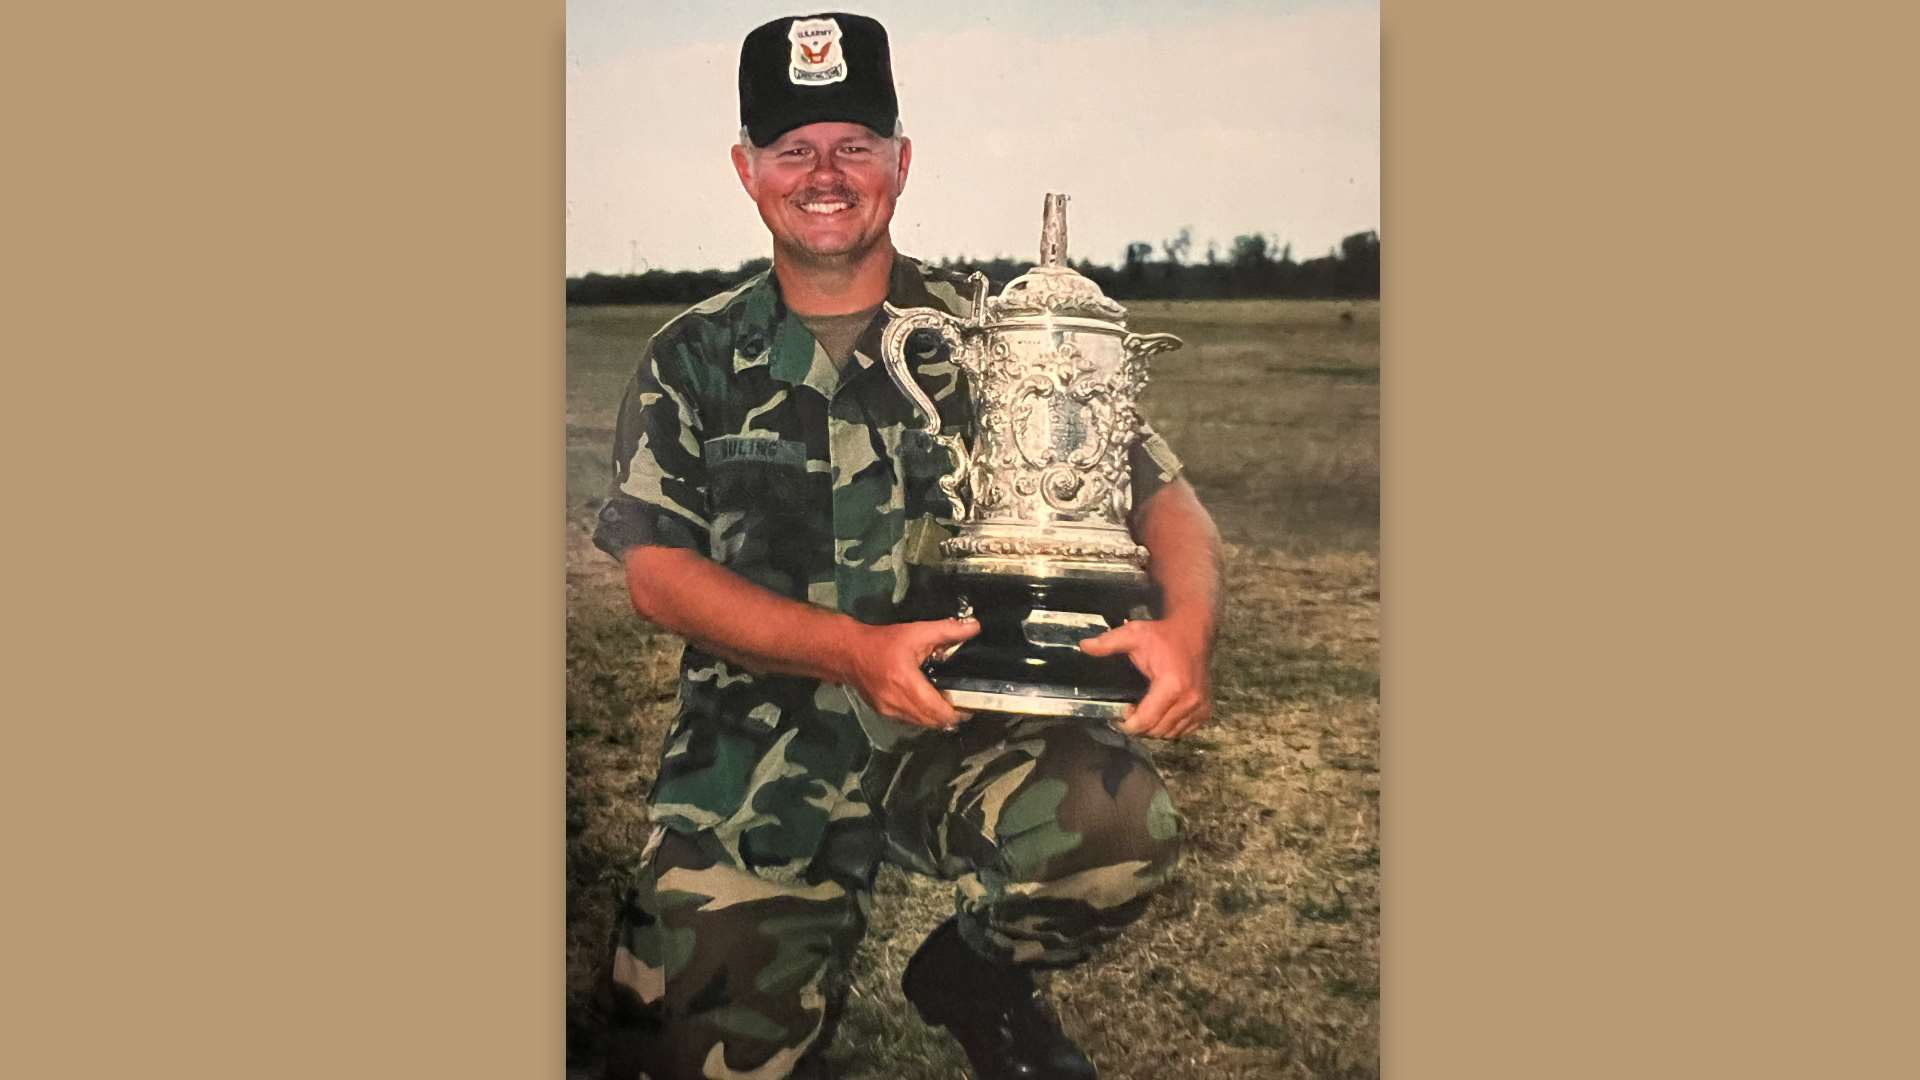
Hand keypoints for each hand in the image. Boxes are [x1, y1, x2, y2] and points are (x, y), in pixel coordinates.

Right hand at [845, 617, 979, 729]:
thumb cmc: (883, 641)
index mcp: (907, 684)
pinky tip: (926, 701)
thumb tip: (975, 627)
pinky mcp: (883, 713)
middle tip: (962, 702)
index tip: (970, 703)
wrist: (848, 652)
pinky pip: (910, 720)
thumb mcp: (916, 631)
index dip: (959, 712)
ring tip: (946, 702)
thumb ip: (947, 630)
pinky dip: (921, 715)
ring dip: (936, 718)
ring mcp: (889, 712)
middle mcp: (898, 704)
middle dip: (950, 717)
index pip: (940, 712)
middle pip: (933, 723)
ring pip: (922, 724)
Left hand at [1079, 618, 1212, 738]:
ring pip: (1169, 734)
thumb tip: (1084, 646)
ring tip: (1146, 709)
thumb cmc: (1163, 635)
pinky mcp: (1205, 711)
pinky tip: (1162, 710)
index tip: (1121, 711)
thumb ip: (1109, 642)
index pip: (1146, 721)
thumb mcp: (1134, 634)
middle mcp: (1189, 700)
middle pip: (1156, 731)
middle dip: (1140, 726)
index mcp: (1172, 685)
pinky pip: (1183, 731)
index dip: (1128, 723)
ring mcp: (1200, 707)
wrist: (1194, 632)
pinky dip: (1170, 726)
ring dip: (1154, 728)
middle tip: (1131, 710)